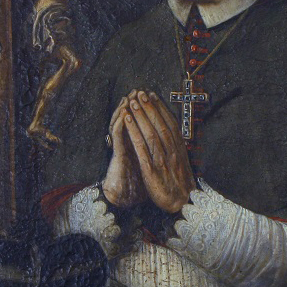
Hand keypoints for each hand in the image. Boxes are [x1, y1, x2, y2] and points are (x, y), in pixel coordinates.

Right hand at [102, 91, 147, 207]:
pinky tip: (122, 116)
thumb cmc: (140, 180)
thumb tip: (169, 140)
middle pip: (129, 120)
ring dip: (124, 110)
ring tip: (128, 98)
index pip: (143, 122)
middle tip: (138, 90)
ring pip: (121, 125)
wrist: (125, 196)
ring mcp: (122, 148)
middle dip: (136, 105)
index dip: (148, 109)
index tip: (152, 95)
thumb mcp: (152, 163)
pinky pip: (117, 140)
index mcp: (139, 143)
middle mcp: (128, 144)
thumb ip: (157, 151)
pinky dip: (120, 127)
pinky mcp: (117, 156)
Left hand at [124, 90, 194, 212]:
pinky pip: (141, 148)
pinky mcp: (151, 170)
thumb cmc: (179, 181)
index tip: (152, 95)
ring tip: (132, 102)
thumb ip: (175, 145)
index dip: (160, 108)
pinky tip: (127, 121)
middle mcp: (172, 151)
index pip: (169, 123)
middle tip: (140, 93)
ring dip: (140, 116)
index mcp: (179, 147)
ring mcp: (162, 160)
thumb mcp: (181, 160)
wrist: (181, 203)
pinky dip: (134, 132)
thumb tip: (170, 129)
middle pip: (160, 125)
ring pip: (150, 133)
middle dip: (149, 108)